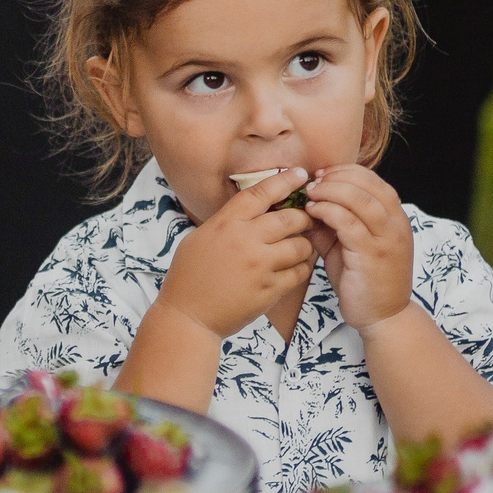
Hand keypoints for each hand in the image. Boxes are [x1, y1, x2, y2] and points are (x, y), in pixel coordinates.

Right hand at [154, 169, 316, 341]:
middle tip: (305, 220)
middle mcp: (245, 241)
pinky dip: (302, 268)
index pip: (262, 192)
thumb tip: (254, 207)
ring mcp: (259, 267)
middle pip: (291, 218)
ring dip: (304, 245)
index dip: (284, 180)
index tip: (300, 174)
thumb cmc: (189, 276)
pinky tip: (295, 268)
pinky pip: (299, 273)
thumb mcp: (200, 238)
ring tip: (299, 248)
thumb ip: (228, 222)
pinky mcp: (269, 290)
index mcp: (226, 224)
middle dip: (303, 217)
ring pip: (301, 246)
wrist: (187, 317)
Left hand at [302, 166, 414, 331]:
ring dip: (331, 191)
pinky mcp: (373, 254)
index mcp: (394, 218)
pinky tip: (313, 211)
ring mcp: (387, 239)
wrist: (382, 316)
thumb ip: (332, 223)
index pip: (373, 181)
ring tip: (310, 193)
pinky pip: (349, 223)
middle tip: (312, 181)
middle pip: (368, 185)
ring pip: (360, 200)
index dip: (346, 172)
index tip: (321, 174)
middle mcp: (396, 224)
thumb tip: (305, 203)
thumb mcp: (348, 245)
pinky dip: (328, 212)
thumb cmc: (364, 280)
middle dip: (336, 177)